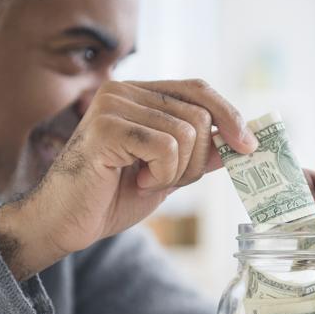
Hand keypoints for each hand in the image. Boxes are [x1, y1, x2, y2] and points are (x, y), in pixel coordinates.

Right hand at [0, 79, 256, 279]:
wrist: (65, 223)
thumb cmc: (110, 198)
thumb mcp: (168, 173)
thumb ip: (199, 154)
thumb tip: (240, 142)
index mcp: (138, 94)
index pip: (198, 90)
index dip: (229, 115)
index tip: (249, 147)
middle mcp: (124, 90)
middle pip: (199, 116)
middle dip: (196, 160)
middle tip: (163, 180)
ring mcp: (113, 105)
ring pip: (186, 134)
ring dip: (176, 171)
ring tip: (144, 180)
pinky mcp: (106, 127)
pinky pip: (165, 147)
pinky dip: (161, 174)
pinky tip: (135, 181)